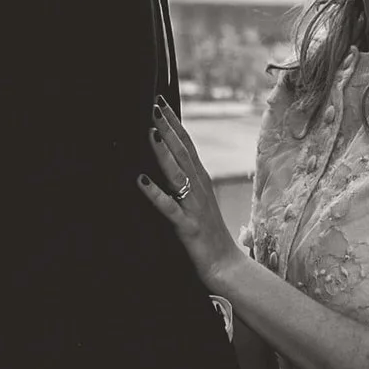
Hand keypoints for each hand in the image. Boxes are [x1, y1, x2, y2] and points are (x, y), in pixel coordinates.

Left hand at [139, 102, 247, 292]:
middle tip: (153, 105)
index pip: (187, 145)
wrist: (227, 266)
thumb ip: (186, 182)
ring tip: (150, 132)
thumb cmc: (210, 235)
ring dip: (163, 153)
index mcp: (202, 181)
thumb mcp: (199, 202)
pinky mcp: (188, 227)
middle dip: (168, 128)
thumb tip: (170, 163)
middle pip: (183, 152)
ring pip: (177, 174)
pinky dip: (155, 193)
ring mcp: (194, 207)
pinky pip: (169, 208)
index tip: (161, 102)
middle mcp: (200, 189)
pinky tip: (141, 181)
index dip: (174, 123)